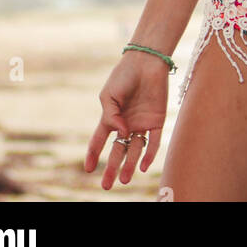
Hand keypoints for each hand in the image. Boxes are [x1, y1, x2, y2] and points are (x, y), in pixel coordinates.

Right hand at [85, 52, 169, 189]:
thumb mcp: (109, 95)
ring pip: (135, 149)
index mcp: (112, 115)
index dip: (93, 154)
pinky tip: (143, 166)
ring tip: (124, 180)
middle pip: (118, 150)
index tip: (88, 169)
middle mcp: (127, 122)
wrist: (146, 60)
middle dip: (112, 168)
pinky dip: (149, 154)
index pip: (100, 139)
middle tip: (106, 186)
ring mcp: (142, 122)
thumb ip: (111, 116)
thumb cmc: (125, 74)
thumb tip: (121, 134)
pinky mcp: (157, 120)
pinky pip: (154, 141)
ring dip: (130, 165)